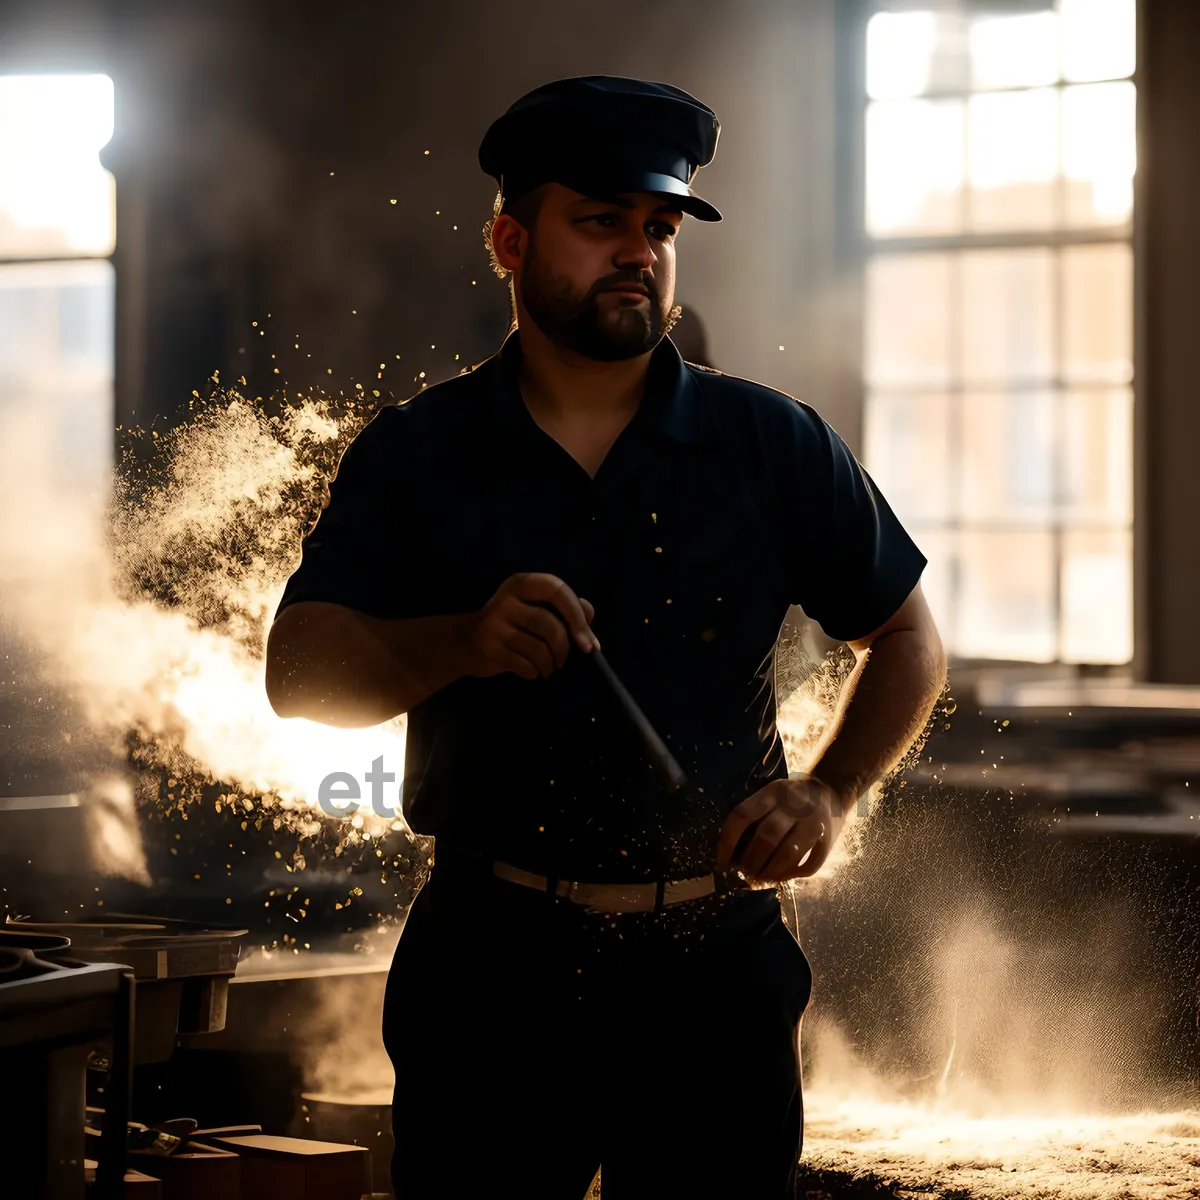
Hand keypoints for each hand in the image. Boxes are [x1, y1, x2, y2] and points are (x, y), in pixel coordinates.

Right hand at [462, 572, 598, 681]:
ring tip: (548, 667)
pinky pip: (525, 666)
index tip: (587, 640)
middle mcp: (506, 600)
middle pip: (549, 624)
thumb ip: (562, 607)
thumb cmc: (508, 625)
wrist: (463, 643)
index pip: (556, 589)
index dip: (576, 614)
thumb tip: (589, 613)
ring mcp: (495, 624)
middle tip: (565, 659)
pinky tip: (532, 671)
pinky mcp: (489, 648)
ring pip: (539, 649)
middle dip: (564, 647)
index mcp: (521, 583)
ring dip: (550, 664)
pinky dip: (535, 672)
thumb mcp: (532, 607)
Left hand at [715, 773, 848, 882]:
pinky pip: (810, 864)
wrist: (832, 789)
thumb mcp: (771, 794)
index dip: (728, 842)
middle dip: (751, 860)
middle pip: (766, 835)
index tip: (723, 862)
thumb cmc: (791, 797)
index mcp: (772, 792)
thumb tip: (731, 851)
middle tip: (744, 872)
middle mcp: (793, 805)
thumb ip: (754, 814)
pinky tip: (783, 876)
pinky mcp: (829, 839)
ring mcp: (814, 822)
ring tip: (761, 877)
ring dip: (771, 871)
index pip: (743, 815)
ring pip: (789, 852)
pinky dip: (793, 874)